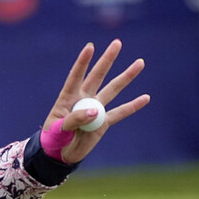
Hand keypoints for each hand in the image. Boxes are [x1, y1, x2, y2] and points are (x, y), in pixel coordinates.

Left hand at [43, 39, 149, 163]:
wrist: (59, 155)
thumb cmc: (53, 140)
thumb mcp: (59, 130)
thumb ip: (75, 119)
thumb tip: (96, 111)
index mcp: (67, 98)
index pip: (76, 76)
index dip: (83, 62)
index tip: (90, 46)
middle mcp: (83, 99)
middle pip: (97, 76)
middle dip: (107, 60)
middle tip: (118, 43)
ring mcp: (95, 109)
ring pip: (113, 90)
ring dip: (126, 77)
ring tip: (140, 62)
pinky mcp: (103, 122)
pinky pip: (120, 113)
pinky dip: (133, 106)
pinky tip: (145, 98)